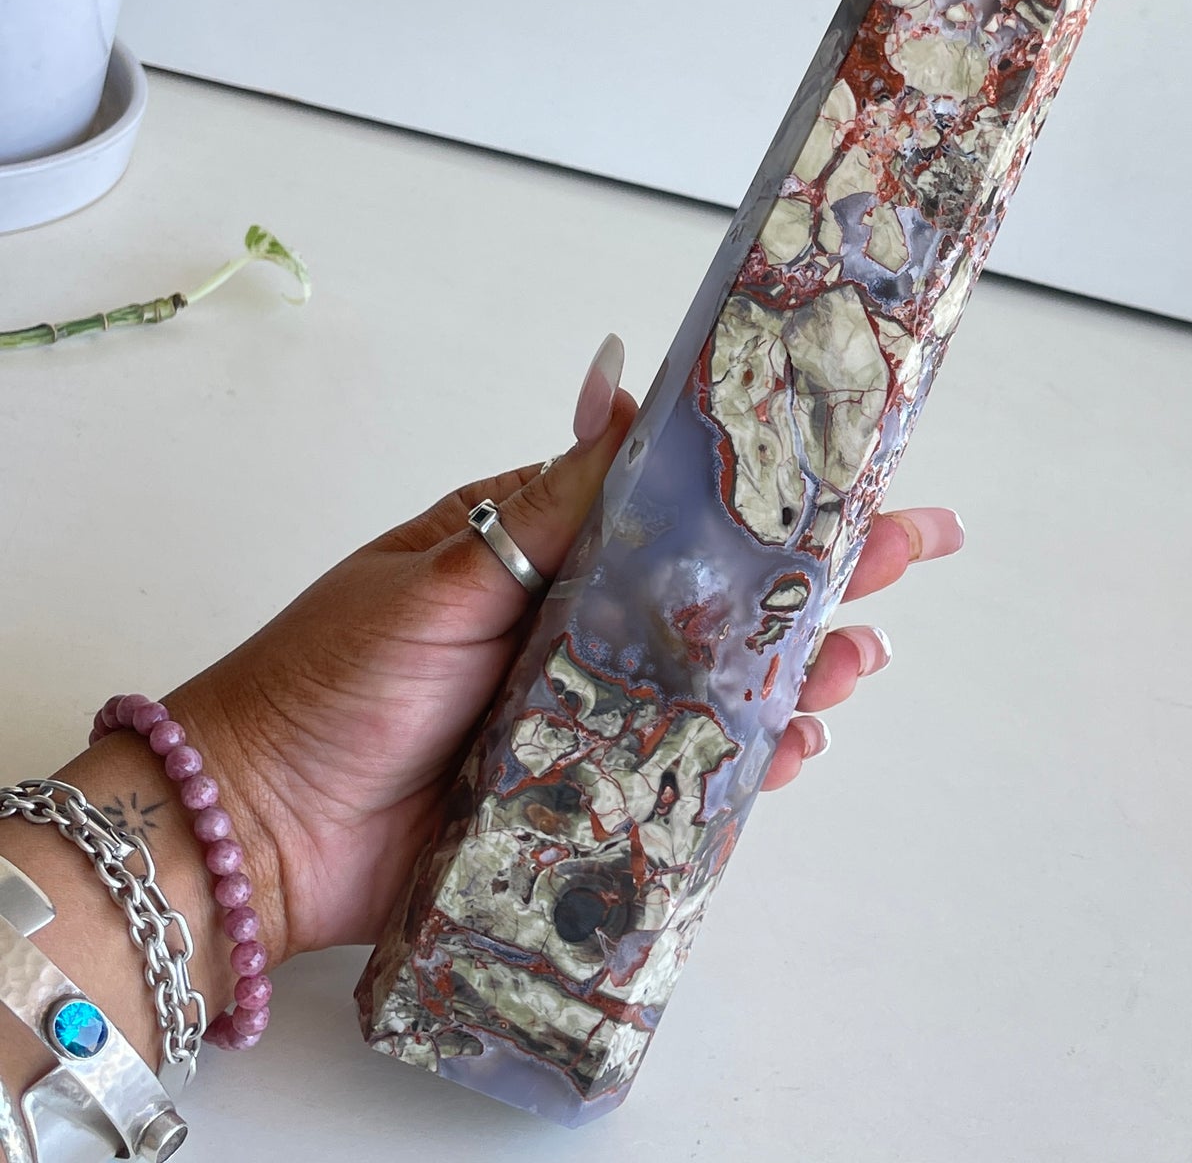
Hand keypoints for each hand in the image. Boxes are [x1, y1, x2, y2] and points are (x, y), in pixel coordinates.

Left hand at [161, 336, 964, 985]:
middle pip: (726, 591)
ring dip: (801, 666)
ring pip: (724, 682)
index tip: (855, 453)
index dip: (768, 481)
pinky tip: (796, 746)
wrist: (254, 828)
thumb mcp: (444, 567)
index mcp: (551, 550)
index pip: (682, 503)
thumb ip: (553, 499)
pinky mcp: (590, 794)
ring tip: (861, 657)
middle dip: (823, 568)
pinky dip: (749, 762)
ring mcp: (593, 711)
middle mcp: (585, 625)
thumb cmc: (331, 678)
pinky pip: (689, 775)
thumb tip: (629, 386)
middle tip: (914, 544)